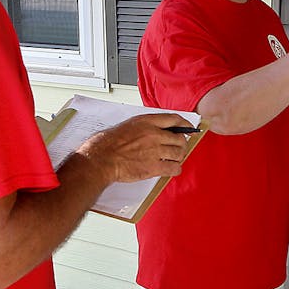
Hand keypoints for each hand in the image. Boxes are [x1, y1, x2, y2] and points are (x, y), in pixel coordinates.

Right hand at [75, 112, 189, 182]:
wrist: (101, 158)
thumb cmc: (108, 143)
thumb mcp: (128, 125)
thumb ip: (144, 127)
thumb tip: (156, 130)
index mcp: (146, 122)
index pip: (173, 119)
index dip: (184, 125)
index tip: (188, 128)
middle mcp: (153, 134)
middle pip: (180, 138)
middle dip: (182, 144)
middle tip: (179, 148)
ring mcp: (155, 151)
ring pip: (179, 153)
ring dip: (179, 157)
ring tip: (174, 159)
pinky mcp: (153, 167)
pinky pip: (173, 168)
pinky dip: (175, 169)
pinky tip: (171, 169)